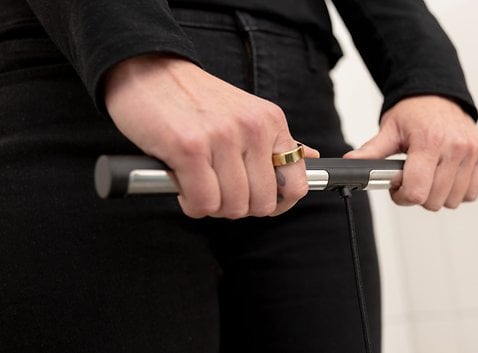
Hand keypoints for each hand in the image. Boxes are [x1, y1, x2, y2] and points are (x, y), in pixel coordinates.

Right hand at [104, 54, 317, 218]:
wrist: (147, 70)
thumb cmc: (193, 99)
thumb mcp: (246, 113)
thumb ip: (276, 141)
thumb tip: (311, 156)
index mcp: (271, 122)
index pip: (297, 183)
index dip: (278, 203)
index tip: (256, 201)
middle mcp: (252, 128)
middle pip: (262, 203)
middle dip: (238, 207)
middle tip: (217, 191)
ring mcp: (222, 137)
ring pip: (232, 206)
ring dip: (212, 206)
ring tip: (197, 185)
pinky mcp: (188, 148)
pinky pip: (202, 203)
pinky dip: (191, 205)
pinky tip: (182, 186)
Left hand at [344, 95, 477, 210]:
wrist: (438, 95)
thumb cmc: (414, 112)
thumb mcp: (389, 129)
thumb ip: (372, 151)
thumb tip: (351, 162)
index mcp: (429, 141)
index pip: (417, 190)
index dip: (403, 197)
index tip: (398, 189)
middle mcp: (454, 147)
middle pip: (434, 200)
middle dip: (419, 196)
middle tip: (412, 180)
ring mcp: (472, 152)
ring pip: (453, 200)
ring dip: (439, 195)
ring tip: (429, 177)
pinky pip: (472, 193)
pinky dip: (458, 191)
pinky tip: (446, 177)